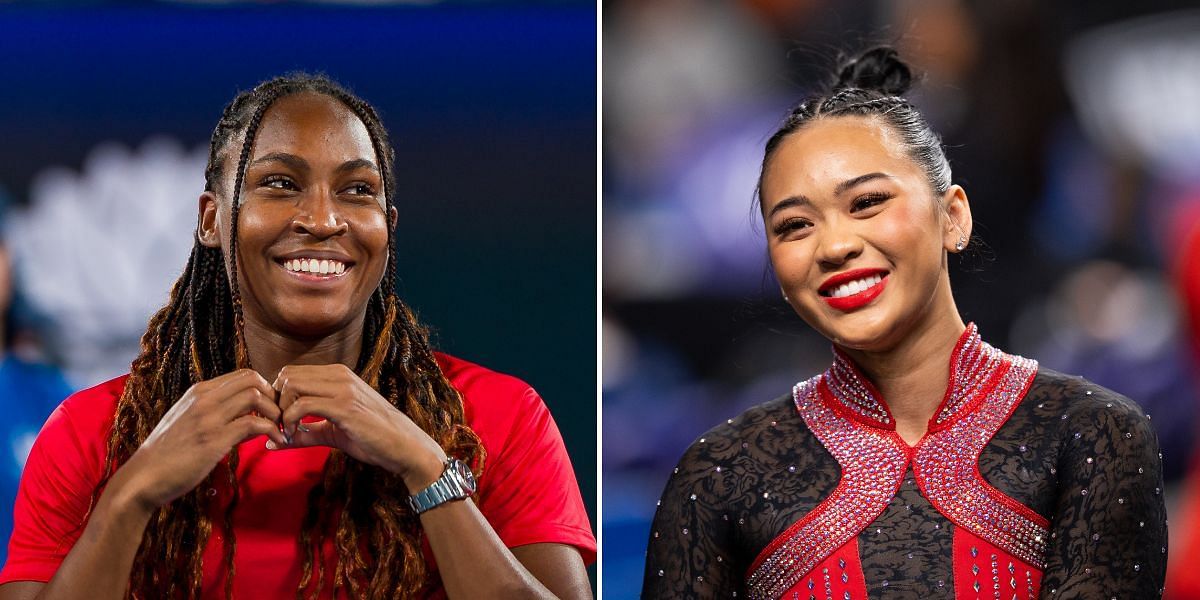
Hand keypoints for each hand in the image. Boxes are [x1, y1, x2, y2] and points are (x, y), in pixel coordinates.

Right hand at [120, 369, 287, 511]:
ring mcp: (208, 418)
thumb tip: (250, 421)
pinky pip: (253, 425)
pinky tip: (276, 442)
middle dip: (274, 395)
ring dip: (275, 412)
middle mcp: (203, 399)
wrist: (143, 478)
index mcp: (199, 392)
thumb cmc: (167, 454)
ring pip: (255, 397)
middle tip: (280, 416)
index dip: (265, 388)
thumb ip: (216, 415)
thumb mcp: (189, 423)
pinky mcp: (213, 439)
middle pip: (253, 379)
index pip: (243, 374)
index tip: (272, 407)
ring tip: (280, 429)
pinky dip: (271, 431)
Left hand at [271, 364, 447, 490]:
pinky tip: (295, 436)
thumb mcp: (333, 432)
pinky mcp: (345, 406)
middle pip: (286, 375)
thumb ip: (305, 434)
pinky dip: (291, 422)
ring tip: (289, 433)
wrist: (405, 447)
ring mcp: (343, 389)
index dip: (278, 397)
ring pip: (291, 386)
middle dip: (276, 403)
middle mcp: (339, 375)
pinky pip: (302, 405)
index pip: (291, 372)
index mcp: (338, 375)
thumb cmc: (373, 438)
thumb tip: (272, 443)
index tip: (281, 421)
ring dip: (282, 412)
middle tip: (281, 427)